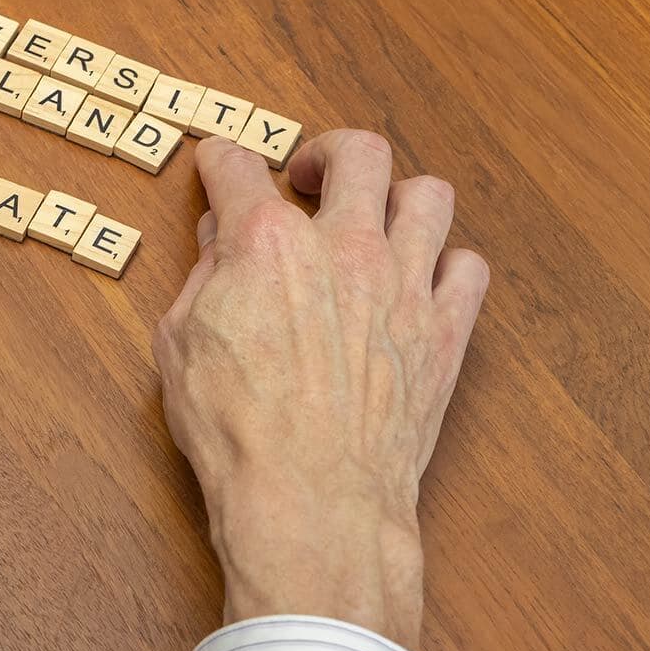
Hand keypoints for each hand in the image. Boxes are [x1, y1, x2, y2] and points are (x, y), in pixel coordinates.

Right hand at [153, 131, 488, 644]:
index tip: (220, 167)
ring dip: (397, 198)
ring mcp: (404, 285)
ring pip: (428, 195)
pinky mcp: (444, 332)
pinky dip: (445, 265)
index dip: (221, 162)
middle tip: (308, 179)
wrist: (310, 497)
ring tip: (373, 221)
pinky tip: (418, 282)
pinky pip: (469, 267)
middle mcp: (343, 248)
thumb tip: (218, 243)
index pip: (239, 168)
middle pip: (358, 154)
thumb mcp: (180, 346)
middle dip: (327, 154)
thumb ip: (203, 279)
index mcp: (266, 243)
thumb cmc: (237, 431)